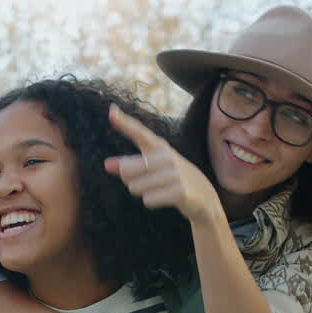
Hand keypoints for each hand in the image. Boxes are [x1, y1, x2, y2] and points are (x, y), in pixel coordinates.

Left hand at [104, 104, 225, 225]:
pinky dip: (152, 202)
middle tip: (149, 181)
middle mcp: (167, 156)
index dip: (124, 123)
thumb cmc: (171, 179)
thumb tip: (107, 164)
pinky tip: (166, 197)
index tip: (111, 111)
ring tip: (160, 189)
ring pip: (135, 187)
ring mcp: (175, 173)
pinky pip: (148, 200)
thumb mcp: (150, 169)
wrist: (204, 196)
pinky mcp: (180, 191)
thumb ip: (127, 166)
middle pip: (126, 170)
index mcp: (159, 147)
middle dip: (130, 181)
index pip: (139, 133)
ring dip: (143, 192)